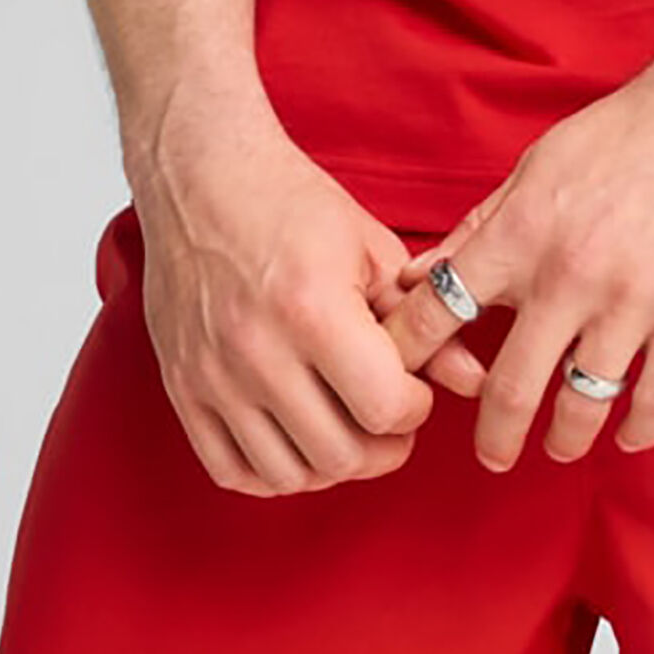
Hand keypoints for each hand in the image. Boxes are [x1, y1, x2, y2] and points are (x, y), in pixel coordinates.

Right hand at [130, 108, 491, 497]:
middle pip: (339, 454)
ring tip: (349, 430)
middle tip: (391, 418)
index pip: (383, 408)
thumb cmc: (290, 203)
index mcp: (313, 308)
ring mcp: (213, 376)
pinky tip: (297, 442)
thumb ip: (421, 319)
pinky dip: (271, 474)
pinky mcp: (182, 388)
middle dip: (382, 446)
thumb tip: (471, 379)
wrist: (203, 178)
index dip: (415, 409)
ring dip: (331, 466)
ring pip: (287, 475)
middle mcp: (257, 350)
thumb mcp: (371, 249)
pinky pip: (229, 470)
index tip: (415, 389)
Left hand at [374, 68, 653, 471]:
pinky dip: (637, 430)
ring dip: (564, 439)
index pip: (440, 310)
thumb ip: (481, 225)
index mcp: (522, 230)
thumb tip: (417, 274)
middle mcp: (569, 272)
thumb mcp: (539, 164)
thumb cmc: (626, 130)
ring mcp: (632, 299)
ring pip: (581, 406)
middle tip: (492, 453)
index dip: (409, 356)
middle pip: (510, 386)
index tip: (402, 387)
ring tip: (561, 444)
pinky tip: (628, 434)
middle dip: (493, 435)